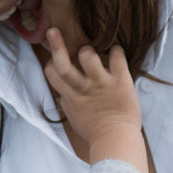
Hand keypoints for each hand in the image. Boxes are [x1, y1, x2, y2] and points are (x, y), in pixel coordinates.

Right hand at [42, 28, 145, 169]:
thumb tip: (63, 95)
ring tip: (95, 53)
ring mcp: (101, 83)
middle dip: (57, 45)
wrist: (116, 141)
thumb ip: (68, 104)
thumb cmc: (96, 133)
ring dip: (89, 51)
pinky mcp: (120, 81)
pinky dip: (117, 51)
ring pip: (88, 56)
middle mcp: (83, 88)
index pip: (52, 74)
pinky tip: (117, 53)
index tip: (55, 58)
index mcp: (71, 97)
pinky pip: (117, 57)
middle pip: (62, 64)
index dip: (52, 64)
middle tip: (53, 31)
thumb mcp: (75, 119)